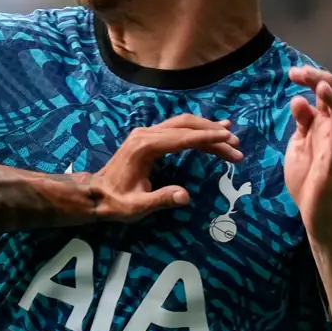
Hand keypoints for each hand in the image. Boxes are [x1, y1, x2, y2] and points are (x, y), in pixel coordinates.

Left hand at [88, 114, 242, 220]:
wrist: (96, 194)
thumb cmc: (116, 202)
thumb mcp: (137, 206)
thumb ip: (160, 200)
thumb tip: (185, 196)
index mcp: (145, 147)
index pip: (182, 138)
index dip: (207, 138)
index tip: (229, 138)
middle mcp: (145, 134)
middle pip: (186, 127)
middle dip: (212, 134)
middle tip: (235, 145)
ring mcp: (145, 133)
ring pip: (181, 124)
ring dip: (206, 129)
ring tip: (230, 135)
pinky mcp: (147, 136)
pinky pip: (175, 128)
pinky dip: (194, 130)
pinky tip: (210, 130)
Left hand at [285, 66, 331, 244]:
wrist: (318, 213)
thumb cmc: (309, 179)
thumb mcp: (299, 146)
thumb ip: (302, 124)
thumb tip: (299, 100)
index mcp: (326, 128)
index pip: (326, 96)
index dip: (314, 80)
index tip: (294, 72)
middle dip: (323, 82)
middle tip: (300, 72)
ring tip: (320, 85)